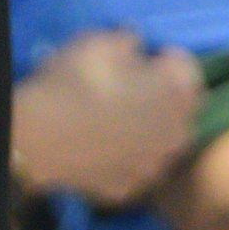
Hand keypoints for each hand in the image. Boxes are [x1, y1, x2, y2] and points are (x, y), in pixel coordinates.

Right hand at [12, 28, 203, 207]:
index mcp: (177, 91)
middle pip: (179, 108)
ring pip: (160, 141)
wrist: (41, 137)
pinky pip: (136, 166)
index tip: (143, 58)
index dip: (163, 59)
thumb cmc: (76, 81)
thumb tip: (137, 45)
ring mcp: (156, 166)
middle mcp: (178, 132)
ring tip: (116, 121)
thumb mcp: (101, 41)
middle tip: (130, 88)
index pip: (186, 67)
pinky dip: (127, 157)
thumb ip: (130, 41)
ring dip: (148, 129)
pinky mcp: (132, 189)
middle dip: (162, 96)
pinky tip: (103, 147)